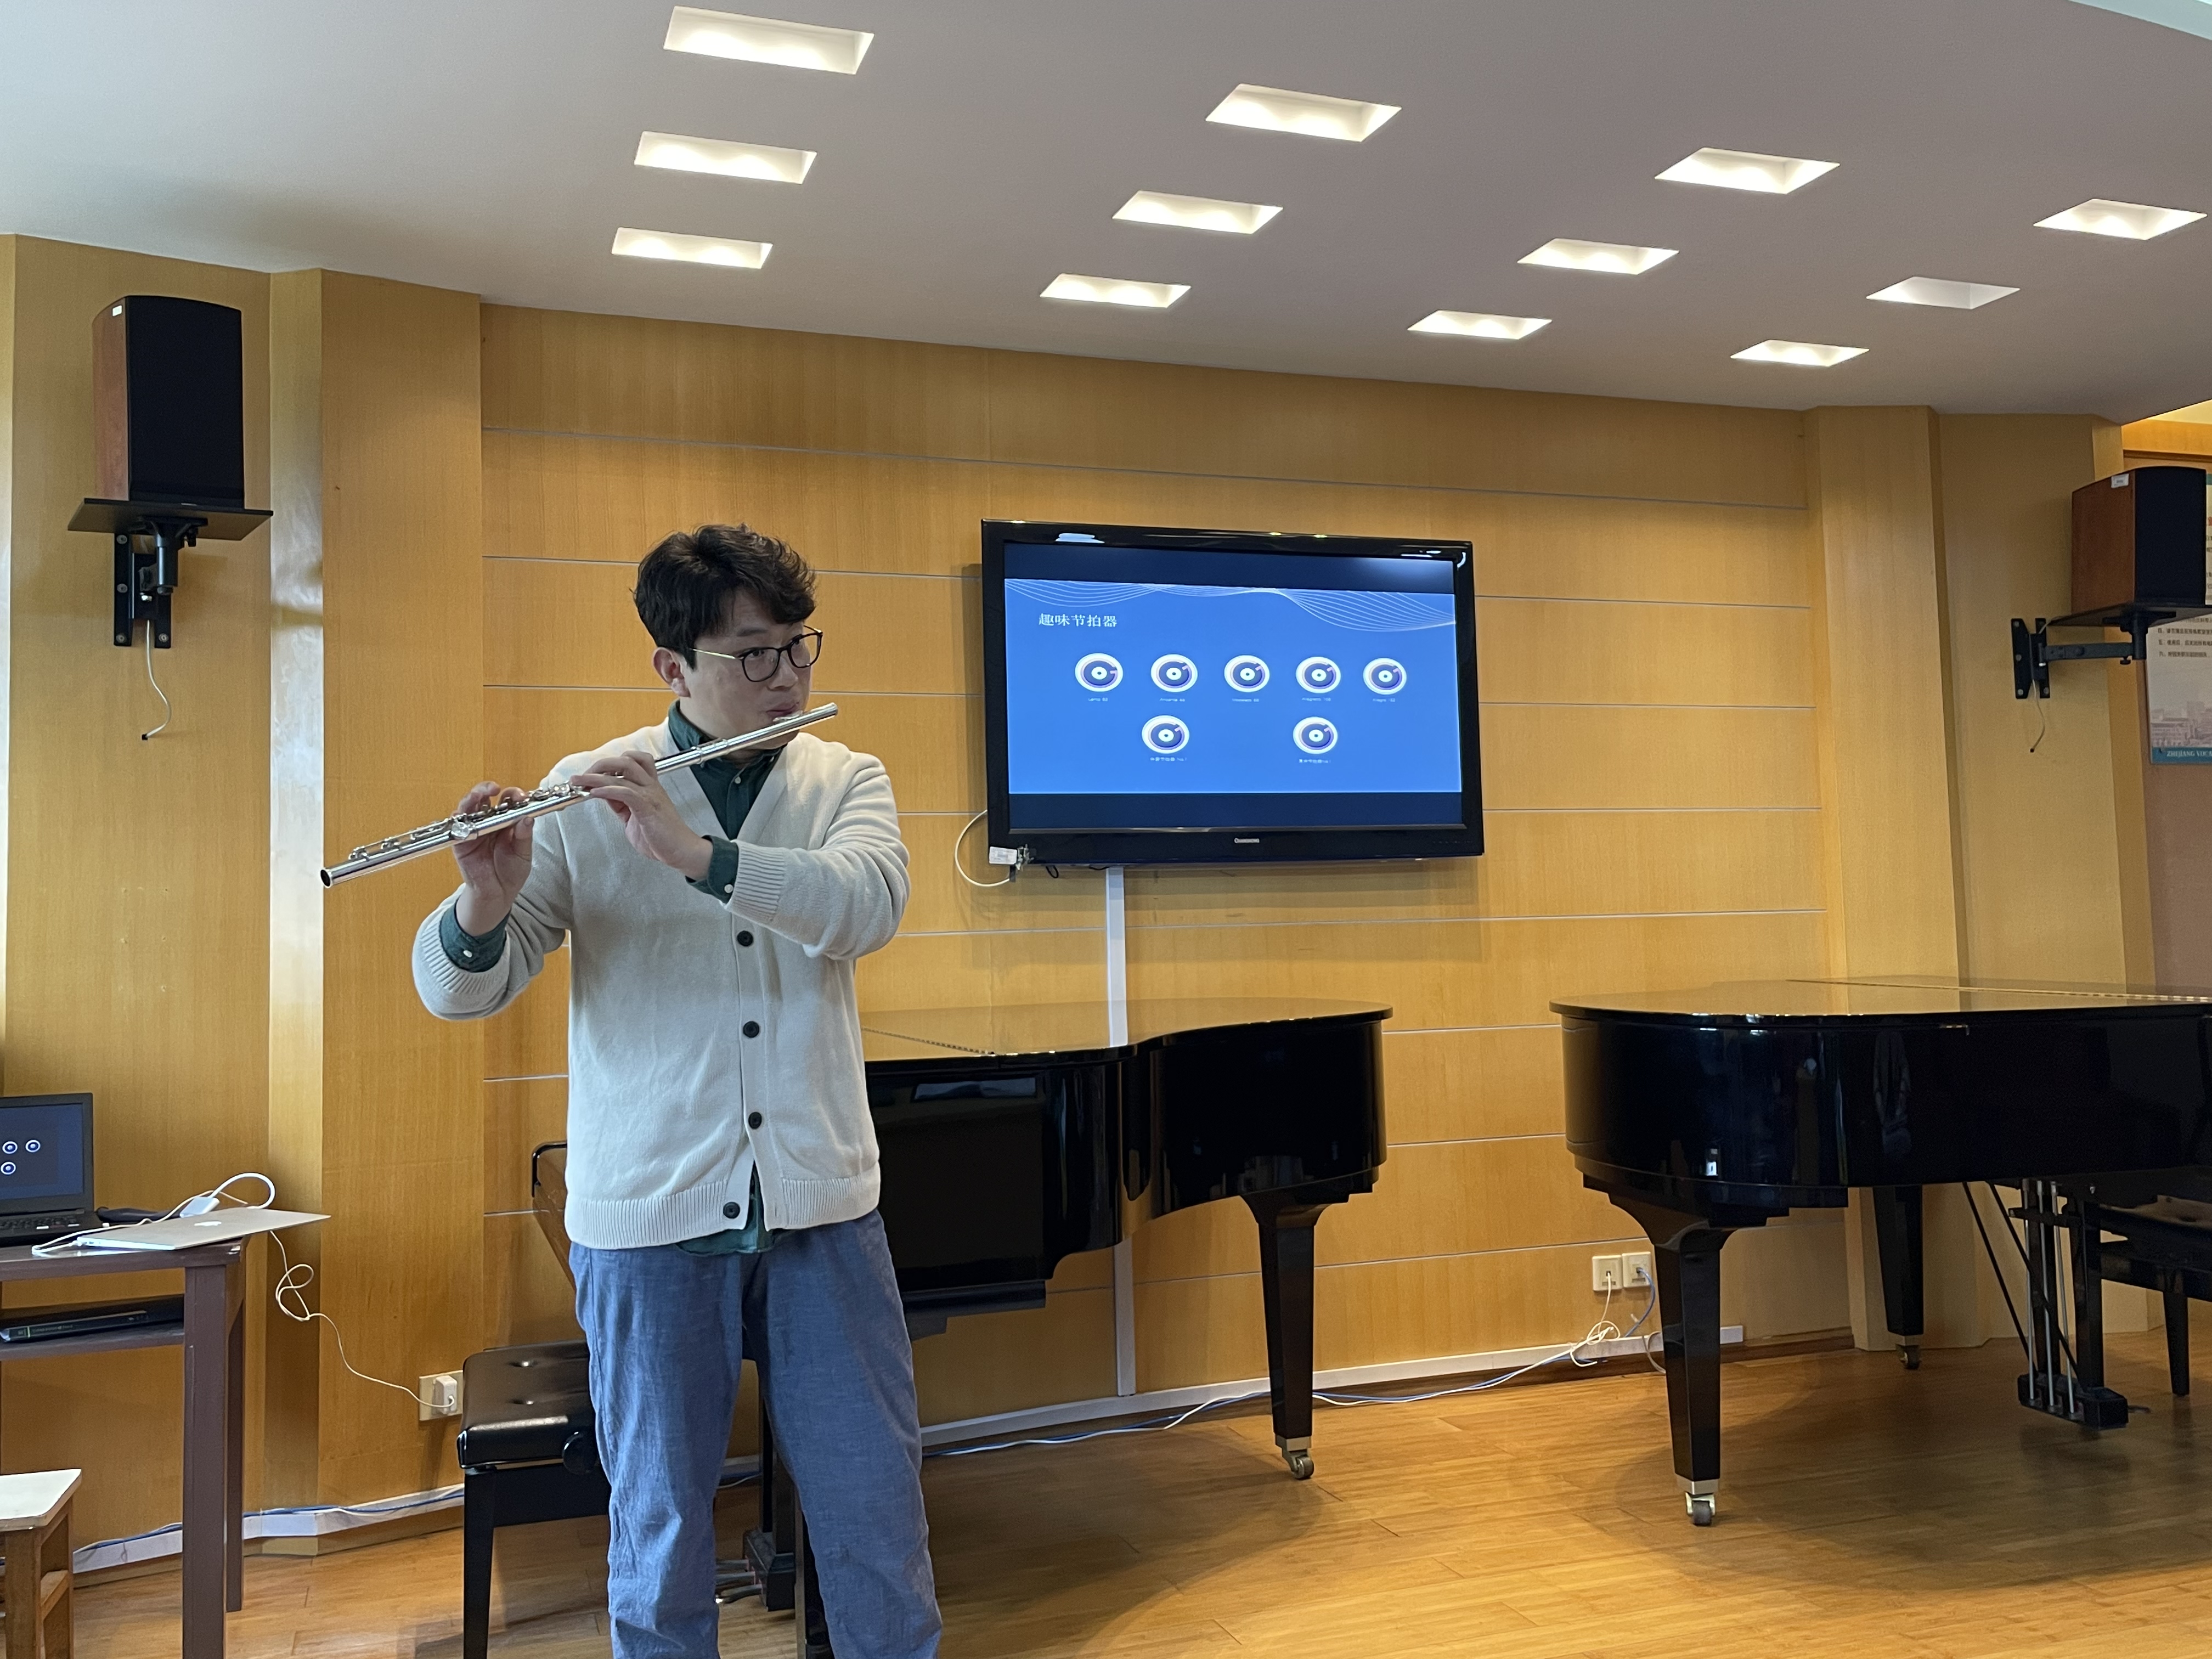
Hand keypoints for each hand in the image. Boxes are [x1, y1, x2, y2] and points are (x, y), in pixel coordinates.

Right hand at [452, 783, 533, 932]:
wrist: (497, 894)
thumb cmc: (511, 872)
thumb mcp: (523, 854)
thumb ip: (523, 836)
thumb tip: (527, 818)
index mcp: (506, 821)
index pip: (507, 800)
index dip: (513, 795)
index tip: (521, 797)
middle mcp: (488, 821)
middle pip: (485, 798)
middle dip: (487, 788)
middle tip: (496, 788)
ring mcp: (473, 829)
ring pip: (468, 807)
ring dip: (471, 798)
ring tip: (478, 794)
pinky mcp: (460, 842)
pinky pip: (456, 826)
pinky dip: (459, 818)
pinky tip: (464, 814)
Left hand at [574, 752, 712, 880]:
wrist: (681, 850)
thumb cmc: (661, 837)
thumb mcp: (633, 816)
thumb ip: (620, 804)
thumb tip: (603, 794)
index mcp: (649, 787)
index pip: (630, 762)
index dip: (608, 764)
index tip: (591, 775)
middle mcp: (650, 786)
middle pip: (625, 760)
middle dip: (599, 764)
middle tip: (581, 776)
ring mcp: (650, 795)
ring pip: (623, 773)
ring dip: (596, 776)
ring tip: (580, 781)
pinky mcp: (648, 808)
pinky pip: (626, 792)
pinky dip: (608, 790)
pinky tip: (595, 793)